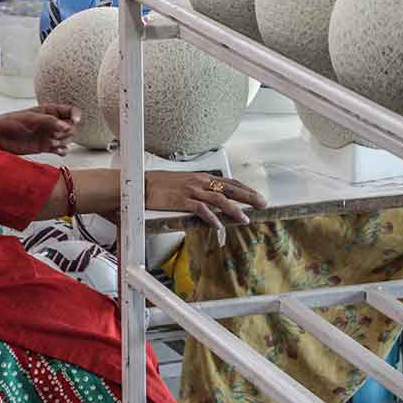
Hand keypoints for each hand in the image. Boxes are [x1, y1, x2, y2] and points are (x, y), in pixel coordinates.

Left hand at [0, 104, 78, 154]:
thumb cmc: (10, 122)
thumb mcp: (30, 118)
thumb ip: (49, 121)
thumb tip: (66, 126)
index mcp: (49, 111)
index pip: (70, 111)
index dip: (75, 116)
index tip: (74, 121)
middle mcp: (51, 123)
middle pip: (71, 127)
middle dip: (67, 131)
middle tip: (55, 133)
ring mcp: (48, 135)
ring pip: (67, 138)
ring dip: (63, 141)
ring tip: (52, 142)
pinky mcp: (44, 147)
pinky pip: (60, 149)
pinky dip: (62, 150)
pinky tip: (57, 151)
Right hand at [144, 170, 264, 232]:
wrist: (140, 183)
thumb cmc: (160, 184)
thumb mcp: (183, 182)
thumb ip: (198, 188)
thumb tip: (211, 196)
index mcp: (201, 177)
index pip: (229, 181)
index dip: (245, 188)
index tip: (256, 195)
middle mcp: (199, 182)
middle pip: (229, 188)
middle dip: (248, 196)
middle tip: (263, 203)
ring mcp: (191, 191)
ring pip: (219, 199)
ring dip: (234, 210)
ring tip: (246, 219)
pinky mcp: (181, 201)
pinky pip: (201, 209)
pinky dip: (212, 217)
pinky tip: (220, 225)